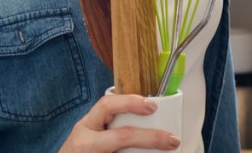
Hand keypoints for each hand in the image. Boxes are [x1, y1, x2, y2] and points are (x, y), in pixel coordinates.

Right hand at [59, 92, 180, 152]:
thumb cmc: (79, 152)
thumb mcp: (88, 135)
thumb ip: (108, 126)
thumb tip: (147, 116)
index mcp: (85, 127)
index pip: (107, 106)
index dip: (131, 102)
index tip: (153, 105)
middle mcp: (85, 143)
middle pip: (122, 136)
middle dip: (150, 137)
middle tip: (172, 139)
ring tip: (167, 150)